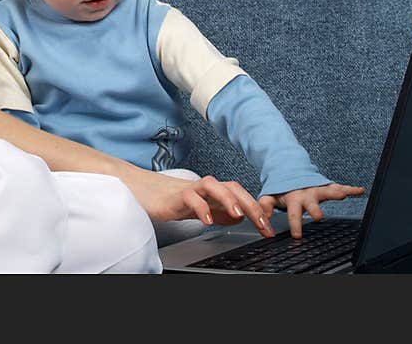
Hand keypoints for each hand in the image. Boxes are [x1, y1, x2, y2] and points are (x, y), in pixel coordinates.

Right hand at [122, 167, 275, 237]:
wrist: (143, 191)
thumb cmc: (171, 200)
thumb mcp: (201, 208)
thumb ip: (219, 212)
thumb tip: (238, 218)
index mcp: (213, 191)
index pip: (240, 194)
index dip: (256, 208)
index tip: (268, 226)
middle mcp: (205, 187)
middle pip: (232, 187)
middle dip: (250, 205)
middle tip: (263, 224)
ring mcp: (191, 189)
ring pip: (214, 186)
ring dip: (229, 199)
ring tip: (239, 215)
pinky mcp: (175, 195)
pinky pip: (191, 197)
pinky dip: (201, 208)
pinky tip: (207, 221)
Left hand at [258, 182, 364, 237]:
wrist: (290, 170)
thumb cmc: (282, 188)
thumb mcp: (270, 196)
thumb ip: (265, 206)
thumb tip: (263, 221)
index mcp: (293, 198)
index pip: (293, 213)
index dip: (295, 224)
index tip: (298, 235)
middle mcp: (307, 194)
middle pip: (312, 203)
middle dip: (315, 209)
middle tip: (318, 216)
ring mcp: (318, 189)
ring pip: (327, 191)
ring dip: (335, 193)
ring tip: (343, 195)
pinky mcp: (327, 186)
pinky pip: (340, 186)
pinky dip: (350, 188)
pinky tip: (360, 190)